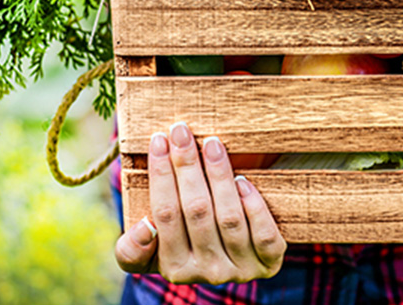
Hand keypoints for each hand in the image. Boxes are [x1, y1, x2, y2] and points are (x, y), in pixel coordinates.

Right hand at [114, 122, 286, 282]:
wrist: (235, 255)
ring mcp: (240, 269)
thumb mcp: (152, 250)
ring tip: (212, 144)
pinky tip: (243, 180)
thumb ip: (133, 247)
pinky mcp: (269, 262)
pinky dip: (254, 206)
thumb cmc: (187, 240)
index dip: (160, 176)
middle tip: (181, 130)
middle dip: (186, 165)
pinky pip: (264, 236)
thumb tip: (144, 228)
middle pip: (196, 211)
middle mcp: (207, 272)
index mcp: (174, 268)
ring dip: (219, 176)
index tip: (158, 140)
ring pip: (229, 218)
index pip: (164, 215)